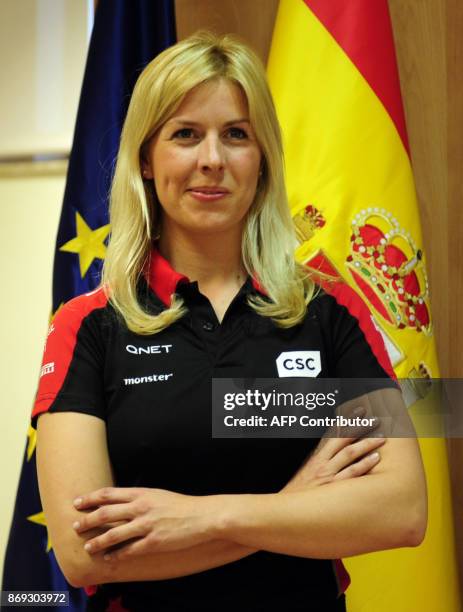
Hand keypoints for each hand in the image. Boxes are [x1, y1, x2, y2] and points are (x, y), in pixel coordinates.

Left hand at [72, 487, 216, 559]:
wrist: (202, 516)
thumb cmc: (180, 505)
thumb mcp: (157, 495)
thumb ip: (138, 498)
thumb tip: (120, 502)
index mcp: (141, 494)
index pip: (108, 494)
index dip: (90, 498)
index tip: (77, 502)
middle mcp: (140, 508)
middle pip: (105, 513)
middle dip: (87, 520)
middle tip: (76, 526)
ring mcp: (146, 525)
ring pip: (113, 534)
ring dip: (97, 542)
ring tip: (87, 547)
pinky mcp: (153, 542)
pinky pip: (129, 550)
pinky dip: (116, 555)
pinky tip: (109, 558)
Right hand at [283, 415, 385, 492]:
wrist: (289, 512)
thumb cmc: (299, 495)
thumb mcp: (306, 473)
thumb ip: (320, 461)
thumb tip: (334, 450)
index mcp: (317, 457)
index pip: (334, 433)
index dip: (347, 420)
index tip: (360, 411)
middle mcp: (323, 463)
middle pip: (344, 440)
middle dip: (360, 428)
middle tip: (376, 419)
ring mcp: (329, 476)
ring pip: (349, 454)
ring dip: (366, 444)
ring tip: (381, 436)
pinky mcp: (334, 490)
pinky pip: (351, 474)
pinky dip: (364, 465)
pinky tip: (375, 458)